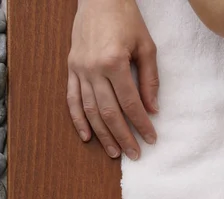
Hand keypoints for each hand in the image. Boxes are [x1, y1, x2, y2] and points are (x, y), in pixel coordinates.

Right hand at [67, 0, 158, 159]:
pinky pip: (72, 99)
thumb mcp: (146, 47)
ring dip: (102, 134)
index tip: (151, 139)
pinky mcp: (70, 68)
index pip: (131, 103)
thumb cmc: (127, 20)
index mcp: (114, 62)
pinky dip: (79, 119)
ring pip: (90, 110)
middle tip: (135, 154)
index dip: (142, 124)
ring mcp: (78, 69)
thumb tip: (152, 110)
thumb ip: (150, 80)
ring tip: (114, 152)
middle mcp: (93, 69)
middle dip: (123, 136)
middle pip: (109, 112)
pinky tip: (87, 136)